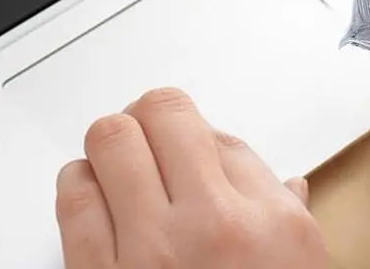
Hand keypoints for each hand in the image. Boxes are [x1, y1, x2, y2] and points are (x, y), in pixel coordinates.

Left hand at [56, 88, 327, 268]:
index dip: (190, 121)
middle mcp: (202, 226)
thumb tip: (230, 148)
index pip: (209, 126)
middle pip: (157, 114)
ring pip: (107, 144)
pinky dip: (78, 184)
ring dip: (111, 145)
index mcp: (256, 216)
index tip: (183, 130)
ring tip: (119, 161)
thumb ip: (270, 188)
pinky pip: (72, 202)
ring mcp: (144, 255)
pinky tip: (93, 192)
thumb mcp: (297, 251)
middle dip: (150, 115)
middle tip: (151, 131)